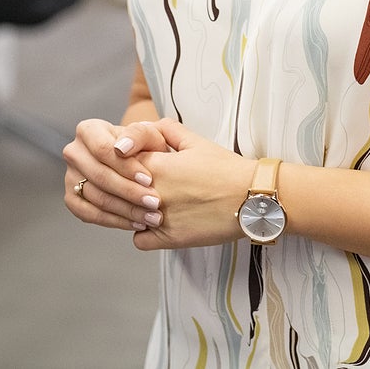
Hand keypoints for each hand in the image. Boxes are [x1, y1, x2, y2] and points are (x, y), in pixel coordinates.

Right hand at [63, 118, 170, 233]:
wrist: (138, 162)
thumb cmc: (143, 147)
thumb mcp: (148, 134)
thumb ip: (139, 134)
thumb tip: (121, 147)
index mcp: (88, 130)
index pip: (103, 150)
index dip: (126, 167)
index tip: (148, 179)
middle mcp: (75, 152)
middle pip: (100, 176)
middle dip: (130, 192)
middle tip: (154, 202)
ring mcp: (70, 177)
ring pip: (97, 198)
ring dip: (127, 210)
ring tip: (151, 215)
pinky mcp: (72, 199)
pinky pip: (90, 215)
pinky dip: (115, 221)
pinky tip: (135, 222)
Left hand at [130, 119, 255, 251]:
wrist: (251, 197)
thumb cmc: (227, 169)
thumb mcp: (196, 141)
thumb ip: (166, 130)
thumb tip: (144, 129)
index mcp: (156, 165)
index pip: (118, 161)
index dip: (124, 162)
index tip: (134, 165)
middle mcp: (152, 192)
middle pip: (118, 190)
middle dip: (124, 187)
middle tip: (139, 185)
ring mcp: (159, 218)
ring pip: (125, 216)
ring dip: (132, 210)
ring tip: (148, 205)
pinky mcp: (169, 239)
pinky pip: (139, 240)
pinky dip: (144, 234)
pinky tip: (156, 224)